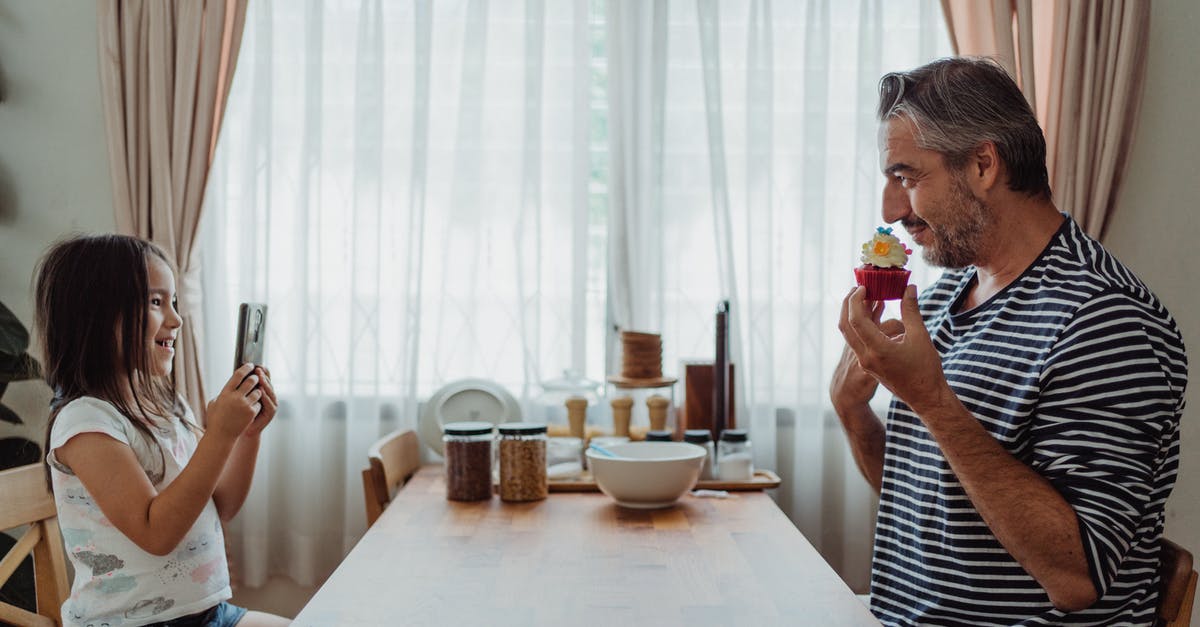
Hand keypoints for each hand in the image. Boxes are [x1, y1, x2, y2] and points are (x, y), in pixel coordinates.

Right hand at [205, 363, 261, 440]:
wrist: (221, 436)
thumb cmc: (215, 420)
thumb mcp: (213, 404)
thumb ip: (222, 394)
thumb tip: (229, 387)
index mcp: (225, 393)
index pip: (238, 375)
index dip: (246, 368)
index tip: (250, 365)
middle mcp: (236, 397)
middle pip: (251, 381)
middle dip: (255, 378)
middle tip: (256, 377)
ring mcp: (245, 405)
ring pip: (257, 392)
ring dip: (257, 391)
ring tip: (255, 392)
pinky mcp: (251, 412)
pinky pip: (259, 403)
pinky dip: (257, 403)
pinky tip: (253, 406)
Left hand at [242, 366, 276, 438]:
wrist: (242, 430)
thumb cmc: (239, 414)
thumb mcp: (239, 398)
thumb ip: (241, 387)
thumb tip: (235, 373)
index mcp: (262, 391)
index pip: (263, 378)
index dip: (261, 371)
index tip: (255, 364)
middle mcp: (268, 396)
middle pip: (268, 382)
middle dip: (263, 375)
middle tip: (257, 369)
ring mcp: (271, 403)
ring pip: (269, 391)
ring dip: (265, 383)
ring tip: (260, 376)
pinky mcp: (271, 412)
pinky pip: (269, 402)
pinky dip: (266, 396)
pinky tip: (261, 390)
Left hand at [838, 285, 951, 413]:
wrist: (925, 397)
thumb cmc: (926, 369)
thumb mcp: (920, 337)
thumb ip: (911, 310)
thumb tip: (909, 287)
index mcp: (877, 350)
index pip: (856, 320)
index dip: (857, 300)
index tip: (864, 286)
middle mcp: (866, 357)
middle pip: (846, 326)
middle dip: (849, 304)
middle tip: (858, 287)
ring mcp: (865, 362)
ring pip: (850, 334)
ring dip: (855, 314)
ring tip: (867, 296)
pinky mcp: (869, 364)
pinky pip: (859, 340)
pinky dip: (863, 325)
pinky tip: (877, 311)